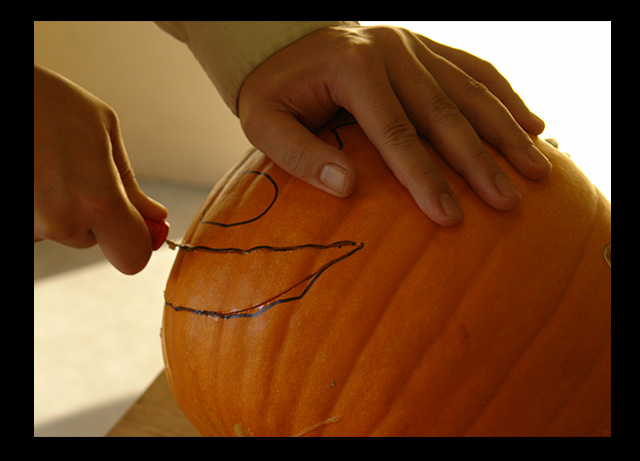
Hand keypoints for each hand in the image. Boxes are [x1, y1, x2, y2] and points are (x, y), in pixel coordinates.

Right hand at [34, 65, 168, 273]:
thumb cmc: (48, 100)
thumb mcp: (103, 131)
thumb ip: (129, 183)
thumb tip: (154, 216)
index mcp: (99, 202)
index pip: (133, 257)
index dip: (137, 242)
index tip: (135, 223)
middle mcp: (63, 223)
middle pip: (92, 239)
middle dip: (93, 214)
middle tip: (76, 172)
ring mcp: (30, 226)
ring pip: (60, 230)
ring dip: (60, 207)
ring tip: (46, 163)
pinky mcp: (12, 223)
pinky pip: (34, 223)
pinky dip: (36, 204)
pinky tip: (33, 170)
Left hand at [238, 24, 550, 225]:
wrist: (283, 42)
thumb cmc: (274, 91)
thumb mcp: (264, 122)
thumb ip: (300, 153)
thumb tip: (348, 188)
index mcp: (353, 68)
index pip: (397, 133)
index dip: (425, 177)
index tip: (450, 216)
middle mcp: (391, 51)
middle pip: (444, 114)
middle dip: (479, 162)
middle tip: (507, 202)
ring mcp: (413, 44)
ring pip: (470, 91)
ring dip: (506, 131)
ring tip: (538, 169)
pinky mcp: (425, 47)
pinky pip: (474, 69)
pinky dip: (506, 96)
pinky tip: (533, 123)